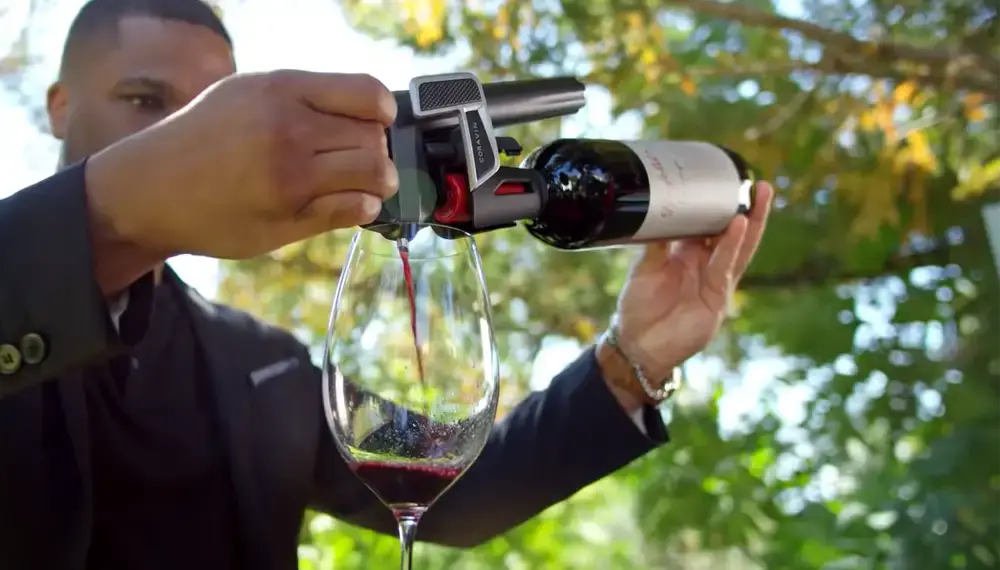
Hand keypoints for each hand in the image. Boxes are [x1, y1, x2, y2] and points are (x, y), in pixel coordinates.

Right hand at [85, 70, 398, 259]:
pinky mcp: (290, 217)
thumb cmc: (205, 137)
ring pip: (372, 173)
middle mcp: (288, 130)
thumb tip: (368, 110)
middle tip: (367, 158)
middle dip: (378, 149)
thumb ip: (304, 98)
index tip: (379, 120)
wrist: (152, 189)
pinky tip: (354, 203)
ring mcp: (291, 176)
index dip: (382, 110)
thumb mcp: (247, 94)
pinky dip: (364, 206)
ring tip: (371, 183)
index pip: (367, 93)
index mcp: (281, 90)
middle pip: (374, 138)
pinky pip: (353, 209)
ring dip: (380, 181)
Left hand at [599, 181, 773, 404]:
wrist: (638, 343)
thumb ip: (656, 243)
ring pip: (739, 248)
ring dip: (752, 223)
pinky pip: (727, 267)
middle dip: (749, 210)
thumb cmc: (639, 307)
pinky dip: (733, 246)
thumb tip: (660, 209)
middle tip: (761, 184)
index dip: (720, 206)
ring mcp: (716, 281)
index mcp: (688, 254)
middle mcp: (706, 265)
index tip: (729, 181)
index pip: (710, 225)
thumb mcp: (644, 267)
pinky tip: (739, 226)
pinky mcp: (718, 298)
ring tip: (760, 197)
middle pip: (733, 233)